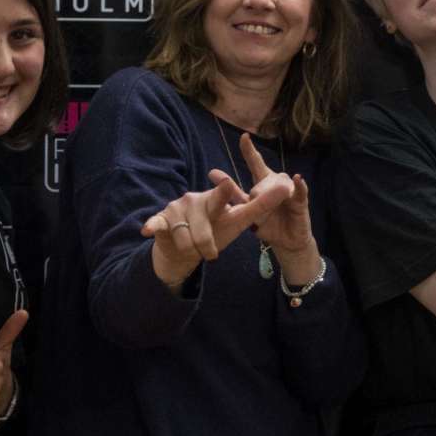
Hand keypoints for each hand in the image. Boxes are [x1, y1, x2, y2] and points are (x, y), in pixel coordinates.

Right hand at [141, 171, 292, 285]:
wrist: (184, 249)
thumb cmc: (214, 231)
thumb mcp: (238, 222)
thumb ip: (260, 206)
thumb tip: (287, 187)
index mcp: (215, 201)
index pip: (223, 196)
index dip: (224, 192)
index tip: (227, 183)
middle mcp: (194, 200)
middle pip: (202, 222)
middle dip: (206, 238)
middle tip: (210, 252)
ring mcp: (176, 209)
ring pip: (188, 237)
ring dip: (194, 251)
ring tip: (195, 249)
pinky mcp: (161, 219)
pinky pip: (158, 224)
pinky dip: (154, 227)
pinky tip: (147, 229)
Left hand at [208, 133, 314, 257]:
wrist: (287, 242)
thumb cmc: (267, 225)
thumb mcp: (247, 211)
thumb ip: (233, 194)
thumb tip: (212, 172)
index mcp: (263, 184)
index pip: (256, 163)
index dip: (249, 150)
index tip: (244, 137)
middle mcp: (277, 184)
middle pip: (265, 176)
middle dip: (258, 190)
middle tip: (255, 203)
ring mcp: (290, 191)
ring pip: (280, 182)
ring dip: (271, 193)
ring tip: (270, 207)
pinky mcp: (301, 203)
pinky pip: (300, 191)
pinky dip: (300, 185)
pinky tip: (298, 178)